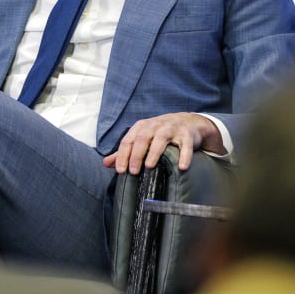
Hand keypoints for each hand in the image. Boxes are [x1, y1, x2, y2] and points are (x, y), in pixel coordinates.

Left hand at [102, 112, 223, 174]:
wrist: (188, 122)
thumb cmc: (160, 133)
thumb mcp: (142, 137)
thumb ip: (125, 151)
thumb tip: (106, 163)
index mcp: (142, 127)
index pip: (128, 140)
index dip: (122, 155)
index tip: (120, 170)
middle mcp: (155, 126)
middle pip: (142, 139)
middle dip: (136, 155)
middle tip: (133, 171)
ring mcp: (172, 129)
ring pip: (161, 139)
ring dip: (154, 153)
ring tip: (149, 166)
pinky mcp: (187, 135)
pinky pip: (186, 145)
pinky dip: (184, 156)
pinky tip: (181, 167)